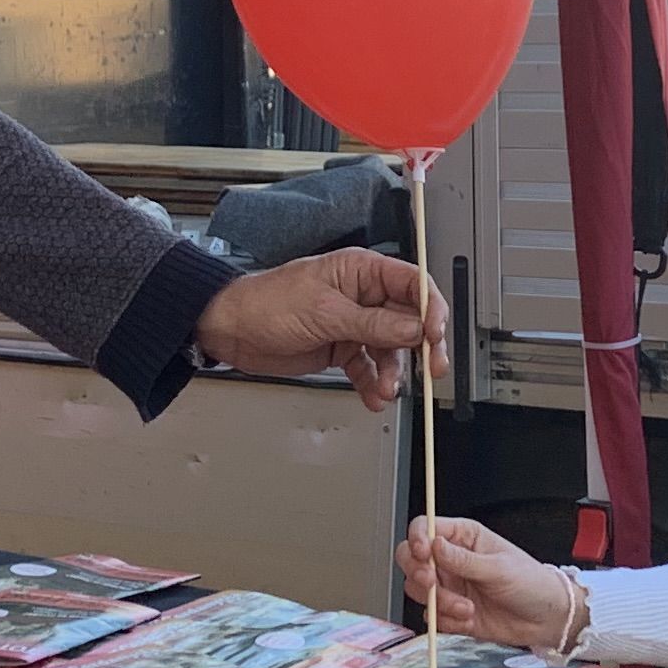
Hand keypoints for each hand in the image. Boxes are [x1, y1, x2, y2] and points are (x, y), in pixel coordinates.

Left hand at [191, 249, 441, 411]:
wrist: (231, 329)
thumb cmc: (267, 303)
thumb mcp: (325, 312)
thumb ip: (372, 323)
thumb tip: (412, 328)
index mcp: (361, 271)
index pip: (412, 284)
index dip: (430, 308)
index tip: (436, 334)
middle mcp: (362, 296)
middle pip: (408, 319)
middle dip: (421, 346)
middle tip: (431, 367)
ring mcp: (353, 323)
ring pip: (390, 349)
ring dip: (392, 372)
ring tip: (386, 389)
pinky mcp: (340, 348)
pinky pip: (368, 367)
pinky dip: (373, 383)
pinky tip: (373, 396)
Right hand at [401, 514, 577, 653]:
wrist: (546, 619)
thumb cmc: (531, 583)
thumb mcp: (499, 567)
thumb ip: (463, 559)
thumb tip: (435, 545)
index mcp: (464, 538)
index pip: (425, 528)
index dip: (417, 539)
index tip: (424, 553)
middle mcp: (451, 561)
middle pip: (411, 559)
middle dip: (419, 573)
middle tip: (433, 582)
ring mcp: (450, 587)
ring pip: (418, 591)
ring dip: (439, 602)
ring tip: (467, 607)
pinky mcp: (451, 612)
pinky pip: (433, 617)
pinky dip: (446, 621)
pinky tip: (470, 619)